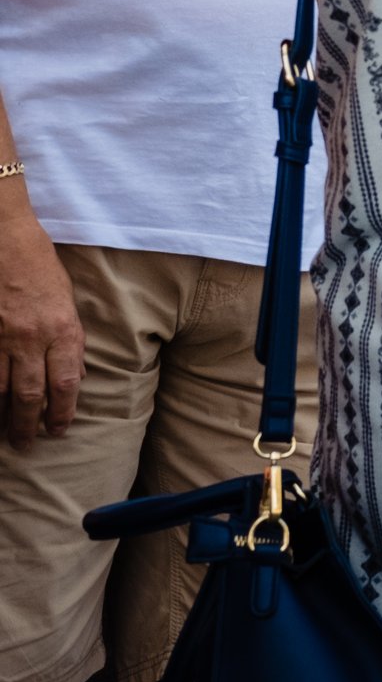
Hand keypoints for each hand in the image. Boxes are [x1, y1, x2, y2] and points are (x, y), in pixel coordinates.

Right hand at [0, 203, 82, 449]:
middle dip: (29, 424)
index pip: (66, 384)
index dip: (62, 412)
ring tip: (4, 435)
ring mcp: (1, 338)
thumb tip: (74, 375)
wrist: (5, 238)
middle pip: (30, 394)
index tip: (59, 430)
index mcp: (62, 329)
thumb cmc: (40, 265)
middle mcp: (32, 338)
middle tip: (29, 443)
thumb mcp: (67, 300)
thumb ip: (69, 339)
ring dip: (1, 416)